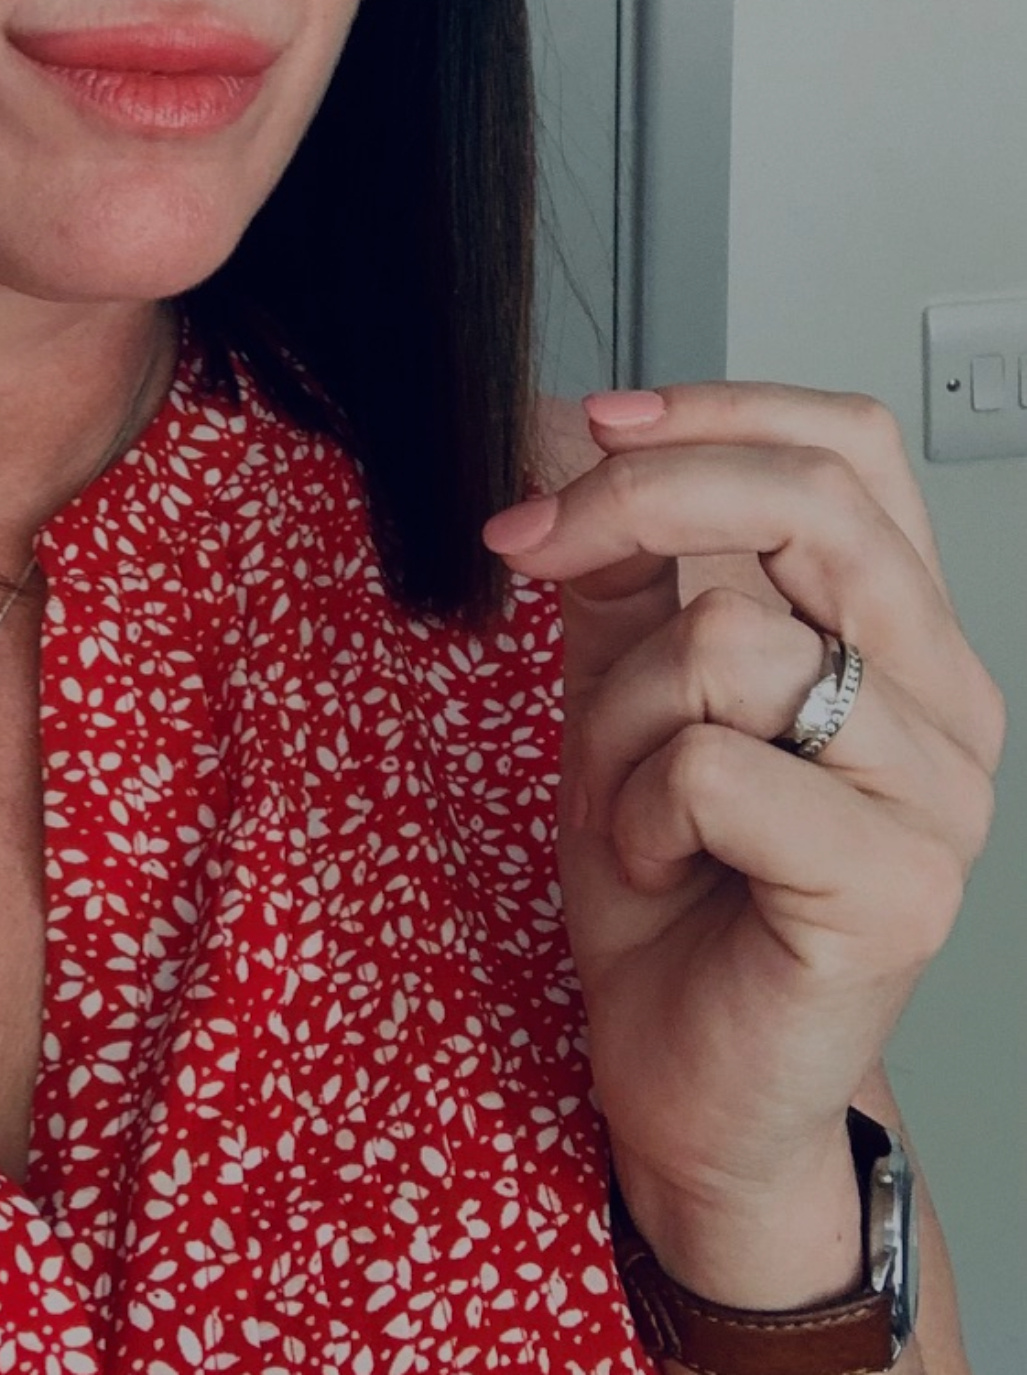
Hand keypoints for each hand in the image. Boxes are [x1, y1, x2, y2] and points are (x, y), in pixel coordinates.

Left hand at [485, 384, 1004, 1304]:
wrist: (683, 1069)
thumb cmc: (671, 883)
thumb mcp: (624, 684)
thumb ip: (625, 565)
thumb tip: (572, 433)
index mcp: (897, 632)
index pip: (853, 447)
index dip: (719, 409)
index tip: (593, 423)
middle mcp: (947, 701)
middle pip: (813, 503)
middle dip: (638, 503)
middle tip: (532, 547)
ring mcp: (937, 797)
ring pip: (732, 640)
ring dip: (617, 712)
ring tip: (624, 795)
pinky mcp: (897, 890)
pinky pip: (715, 768)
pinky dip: (636, 808)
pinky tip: (657, 863)